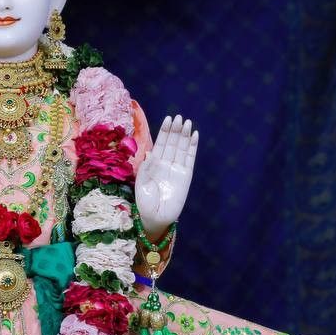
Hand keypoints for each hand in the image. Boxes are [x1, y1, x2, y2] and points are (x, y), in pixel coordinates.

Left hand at [134, 115, 198, 238]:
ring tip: (187, 122)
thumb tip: (150, 152)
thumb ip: (146, 167)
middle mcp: (166, 163)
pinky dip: (192, 147)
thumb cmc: (144, 202)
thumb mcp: (141, 182)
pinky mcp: (186, 176)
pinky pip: (190, 158)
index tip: (168, 119)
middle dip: (175, 130)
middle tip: (179, 117)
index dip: (165, 131)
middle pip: (172, 143)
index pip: (161, 143)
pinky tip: (194, 136)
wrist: (155, 217)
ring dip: (185, 135)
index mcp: (154, 163)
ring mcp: (177, 169)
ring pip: (182, 148)